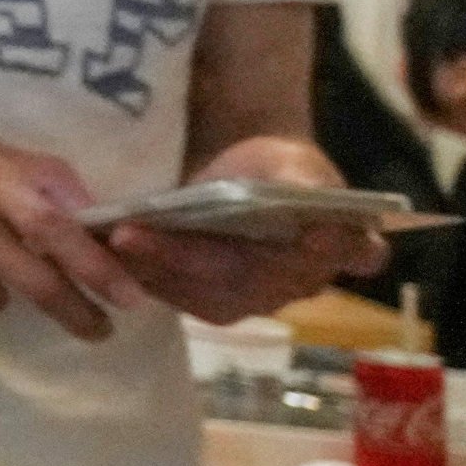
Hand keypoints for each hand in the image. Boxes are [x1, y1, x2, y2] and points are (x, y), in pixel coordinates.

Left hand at [103, 135, 392, 324]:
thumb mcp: (292, 161)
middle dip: (190, 257)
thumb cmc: (277, 169)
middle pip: (254, 278)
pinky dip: (145, 275)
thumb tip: (312, 198)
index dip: (331, 246)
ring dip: (158, 269)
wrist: (244, 183)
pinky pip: (181, 297)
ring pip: (208, 295)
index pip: (353, 252)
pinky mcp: (215, 304)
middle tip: (134, 234)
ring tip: (116, 239)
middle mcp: (304, 282)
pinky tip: (112, 252)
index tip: (309, 233)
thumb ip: (304, 181)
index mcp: (345, 243)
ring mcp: (258, 299)